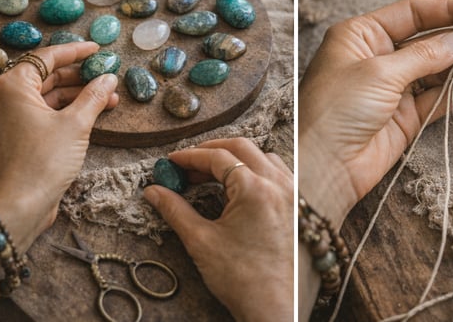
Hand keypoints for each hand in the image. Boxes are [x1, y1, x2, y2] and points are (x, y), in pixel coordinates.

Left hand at [0, 42, 118, 252]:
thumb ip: (94, 96)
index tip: (98, 50)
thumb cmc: (42, 163)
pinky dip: (63, 110)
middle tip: (107, 76)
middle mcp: (1, 96)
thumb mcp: (76, 125)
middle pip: (45, 75)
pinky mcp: (11, 134)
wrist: (19, 206)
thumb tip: (108, 78)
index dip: (76, 51)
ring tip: (108, 98)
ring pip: (45, 96)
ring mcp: (4, 116)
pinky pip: (39, 112)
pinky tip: (90, 113)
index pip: (47, 57)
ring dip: (76, 95)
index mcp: (11, 86)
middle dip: (79, 77)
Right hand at [143, 138, 293, 321]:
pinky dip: (255, 171)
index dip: (190, 156)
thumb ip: (175, 210)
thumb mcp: (201, 241)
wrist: (275, 307)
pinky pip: (277, 173)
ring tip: (211, 176)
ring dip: (236, 159)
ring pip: (263, 157)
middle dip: (211, 151)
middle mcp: (279, 184)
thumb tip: (153, 191)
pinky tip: (239, 189)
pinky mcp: (298, 206)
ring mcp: (293, 193)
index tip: (171, 161)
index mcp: (255, 189)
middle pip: (242, 147)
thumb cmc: (242, 279)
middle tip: (188, 164)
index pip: (218, 157)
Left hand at [298, 0, 452, 225]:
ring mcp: (396, 87)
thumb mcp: (379, 72)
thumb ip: (424, 55)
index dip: (451, 9)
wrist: (323, 167)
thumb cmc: (336, 110)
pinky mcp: (408, 115)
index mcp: (362, 35)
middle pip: (435, 39)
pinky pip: (444, 95)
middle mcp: (380, 56)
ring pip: (444, 68)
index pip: (414, 13)